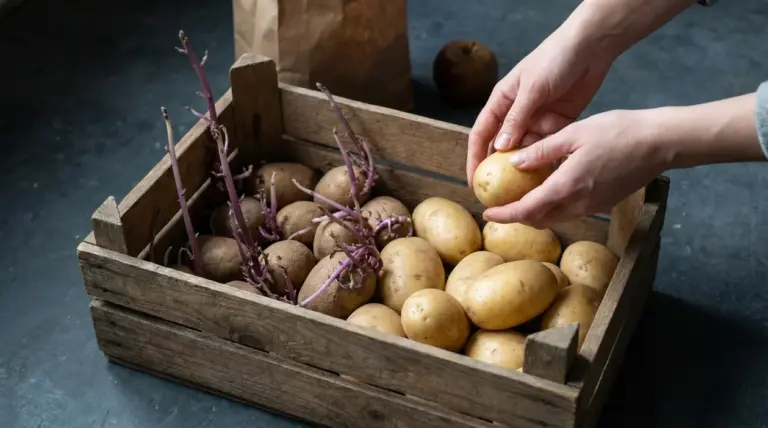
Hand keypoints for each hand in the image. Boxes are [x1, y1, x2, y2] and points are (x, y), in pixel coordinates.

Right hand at [466, 15, 614, 183]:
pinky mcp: (557, 123)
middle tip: (498, 195)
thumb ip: (517, 118)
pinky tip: (546, 178)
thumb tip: (501, 148)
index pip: (481, 135)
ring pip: (525, 150)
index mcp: (501, 102)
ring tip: (523, 192)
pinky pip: (547, 148)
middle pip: (502, 147)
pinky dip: (545, 161)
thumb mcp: (532, 89)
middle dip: (498, 171)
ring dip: (524, 169)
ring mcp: (536, 120)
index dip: (475, 159)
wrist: (589, 47)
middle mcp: (516, 114)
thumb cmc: (554, 59)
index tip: (474, 182)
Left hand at [482, 109, 665, 227]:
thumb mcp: (574, 134)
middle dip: (517, 216)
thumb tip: (513, 162)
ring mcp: (593, 206)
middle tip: (501, 204)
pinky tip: (549, 188)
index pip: (527, 211)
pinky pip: (571, 211)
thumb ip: (541, 151)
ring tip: (521, 196)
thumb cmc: (618, 132)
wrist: (660, 143)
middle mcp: (579, 203)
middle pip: (540, 220)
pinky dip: (554, 206)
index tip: (488, 213)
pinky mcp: (603, 203)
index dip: (505, 215)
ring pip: (556, 217)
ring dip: (536, 212)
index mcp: (568, 186)